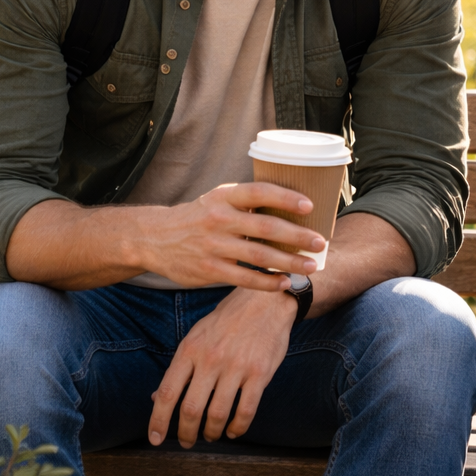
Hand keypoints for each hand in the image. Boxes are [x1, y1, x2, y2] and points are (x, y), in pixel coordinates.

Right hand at [135, 182, 325, 290]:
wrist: (155, 239)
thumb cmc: (199, 216)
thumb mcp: (219, 199)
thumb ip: (248, 201)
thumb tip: (292, 204)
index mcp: (224, 197)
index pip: (259, 192)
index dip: (286, 198)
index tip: (310, 206)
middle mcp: (219, 219)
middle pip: (265, 227)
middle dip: (297, 236)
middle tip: (320, 243)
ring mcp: (213, 246)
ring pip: (259, 256)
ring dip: (288, 262)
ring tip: (310, 266)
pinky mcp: (209, 270)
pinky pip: (244, 278)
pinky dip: (267, 282)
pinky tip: (284, 283)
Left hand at [148, 286, 296, 447]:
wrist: (266, 300)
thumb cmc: (228, 318)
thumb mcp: (198, 335)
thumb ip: (180, 366)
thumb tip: (157, 397)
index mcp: (191, 349)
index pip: (167, 393)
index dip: (158, 421)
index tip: (156, 439)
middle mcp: (211, 359)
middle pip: (191, 409)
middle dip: (186, 433)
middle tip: (186, 441)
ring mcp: (237, 366)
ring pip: (217, 414)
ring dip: (211, 432)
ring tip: (211, 435)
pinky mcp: (260, 373)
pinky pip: (246, 411)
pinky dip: (238, 427)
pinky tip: (233, 430)